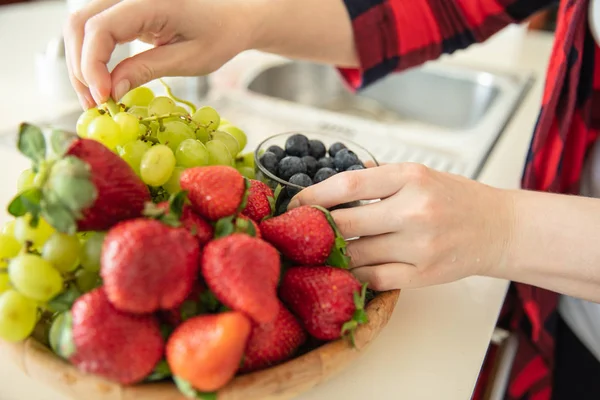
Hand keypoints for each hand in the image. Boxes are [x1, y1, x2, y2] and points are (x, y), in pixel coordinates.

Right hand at [63, 0, 254, 107]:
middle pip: (80, 23)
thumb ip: (146, 70)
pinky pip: (96, 28)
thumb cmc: (219, 36)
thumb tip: (111, 92)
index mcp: (151, 1)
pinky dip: (92, 56)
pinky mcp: (125, 10)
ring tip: (97, 99)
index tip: (103, 98)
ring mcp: (125, 0)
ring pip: (81, 25)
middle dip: (80, 66)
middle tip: (95, 104)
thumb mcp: (188, 59)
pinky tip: (103, 82)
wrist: (233, 18)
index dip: (93, 65)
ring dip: (81, 62)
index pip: (101, 28)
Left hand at [288, 163, 514, 289]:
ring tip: (318, 250)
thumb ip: (379, 178)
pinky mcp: (423, 275)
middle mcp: (415, 210)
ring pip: (356, 254)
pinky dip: (355, 274)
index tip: (294, 203)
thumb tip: (332, 186)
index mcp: (411, 177)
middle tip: (298, 231)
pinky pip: (373, 278)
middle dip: (316, 228)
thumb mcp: (420, 174)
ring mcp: (420, 246)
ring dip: (333, 254)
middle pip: (346, 222)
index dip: (313, 195)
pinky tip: (347, 268)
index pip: (348, 184)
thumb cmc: (456, 198)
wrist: (498, 229)